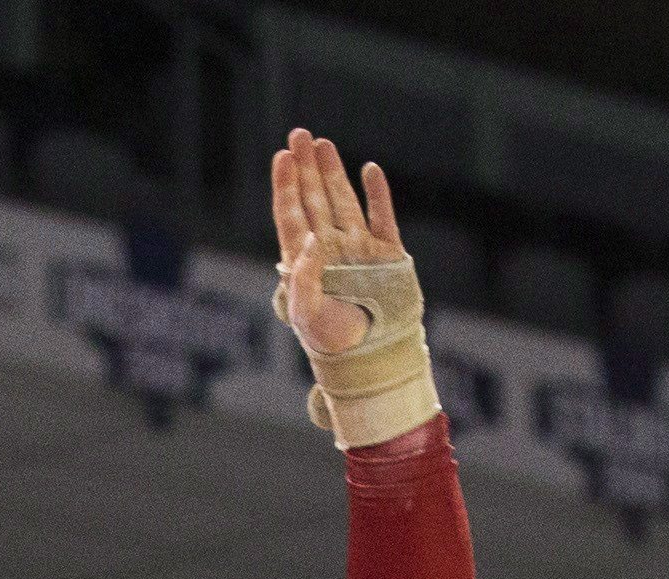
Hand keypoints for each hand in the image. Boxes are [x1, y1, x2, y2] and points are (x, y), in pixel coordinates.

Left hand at [269, 127, 402, 359]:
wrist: (371, 355)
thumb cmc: (332, 340)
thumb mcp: (307, 315)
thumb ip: (303, 279)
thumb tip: (311, 238)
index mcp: (304, 259)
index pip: (291, 213)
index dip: (285, 184)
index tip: (282, 157)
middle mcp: (329, 247)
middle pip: (314, 198)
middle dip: (305, 167)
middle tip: (299, 135)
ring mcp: (357, 246)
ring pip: (342, 199)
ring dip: (333, 172)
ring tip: (322, 143)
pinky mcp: (385, 252)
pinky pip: (381, 215)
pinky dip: (376, 193)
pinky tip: (368, 169)